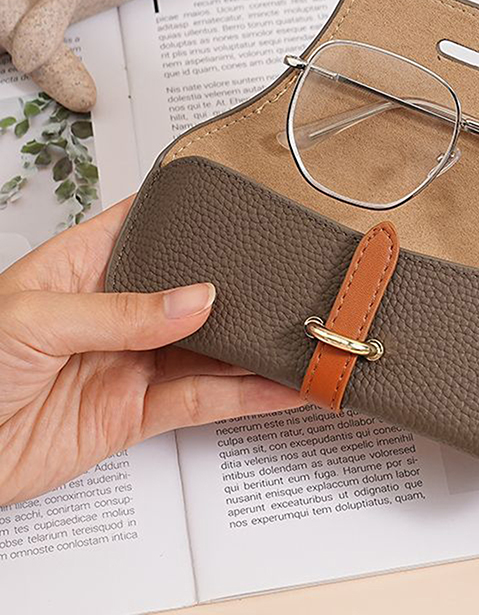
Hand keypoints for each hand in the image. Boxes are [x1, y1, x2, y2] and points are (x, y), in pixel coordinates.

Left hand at [0, 198, 301, 504]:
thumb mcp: (36, 319)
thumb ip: (122, 310)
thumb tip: (195, 298)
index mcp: (86, 266)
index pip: (150, 227)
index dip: (193, 217)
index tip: (242, 209)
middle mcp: (118, 312)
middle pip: (192, 294)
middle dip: (239, 289)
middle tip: (289, 284)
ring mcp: (132, 362)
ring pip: (208, 351)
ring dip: (253, 348)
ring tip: (299, 338)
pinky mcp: (136, 413)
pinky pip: (201, 401)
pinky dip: (244, 397)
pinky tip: (278, 388)